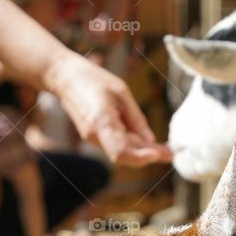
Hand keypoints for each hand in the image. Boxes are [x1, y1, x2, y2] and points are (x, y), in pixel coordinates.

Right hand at [45, 52, 171, 167]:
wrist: (64, 78)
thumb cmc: (93, 79)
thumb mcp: (121, 93)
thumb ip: (136, 119)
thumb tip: (150, 141)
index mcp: (101, 122)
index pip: (122, 152)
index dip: (142, 157)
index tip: (160, 153)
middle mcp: (95, 136)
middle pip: (125, 156)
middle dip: (149, 155)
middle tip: (171, 153)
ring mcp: (92, 138)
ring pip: (121, 152)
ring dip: (141, 151)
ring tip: (163, 148)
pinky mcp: (93, 136)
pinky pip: (115, 145)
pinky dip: (131, 145)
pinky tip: (145, 141)